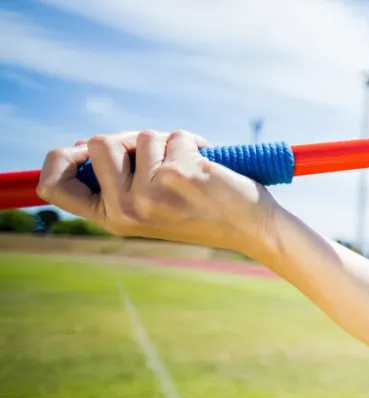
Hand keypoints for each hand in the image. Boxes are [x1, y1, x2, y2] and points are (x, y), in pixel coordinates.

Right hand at [36, 130, 279, 255]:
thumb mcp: (149, 203)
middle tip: (160, 154)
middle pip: (98, 142)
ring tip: (190, 166)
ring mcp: (149, 194)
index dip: (59, 159)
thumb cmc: (201, 209)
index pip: (55, 187)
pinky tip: (207, 164)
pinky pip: (173, 135)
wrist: (250, 227)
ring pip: (140, 135)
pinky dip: (192, 141)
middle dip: (130, 138)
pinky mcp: (176, 176)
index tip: (79, 148)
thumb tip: (82, 144)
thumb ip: (118, 179)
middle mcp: (125, 210)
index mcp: (112, 218)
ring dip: (167, 141)